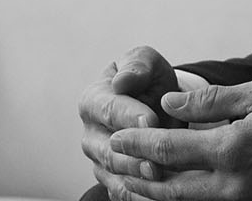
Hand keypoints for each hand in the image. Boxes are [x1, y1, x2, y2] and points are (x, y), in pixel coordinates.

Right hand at [80, 46, 184, 194]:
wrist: (158, 106)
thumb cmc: (149, 81)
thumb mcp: (147, 63)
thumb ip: (137, 65)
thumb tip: (122, 80)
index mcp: (92, 101)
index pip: (108, 109)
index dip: (130, 116)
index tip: (151, 121)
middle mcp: (91, 134)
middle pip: (108, 149)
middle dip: (133, 155)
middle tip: (157, 160)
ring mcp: (100, 161)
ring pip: (115, 175)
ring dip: (137, 179)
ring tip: (160, 177)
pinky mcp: (113, 182)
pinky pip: (124, 194)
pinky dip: (140, 196)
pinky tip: (160, 193)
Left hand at [105, 77, 251, 200]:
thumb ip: (211, 100)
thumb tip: (169, 102)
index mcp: (232, 150)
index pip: (168, 149)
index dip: (137, 142)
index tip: (117, 135)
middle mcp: (233, 185)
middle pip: (168, 186)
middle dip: (135, 174)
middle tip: (110, 161)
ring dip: (153, 191)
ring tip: (128, 181)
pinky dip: (182, 198)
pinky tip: (172, 190)